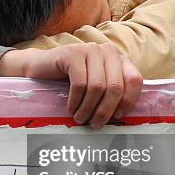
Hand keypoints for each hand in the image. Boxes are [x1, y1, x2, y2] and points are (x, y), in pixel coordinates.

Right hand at [0, 43, 142, 128]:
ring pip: (97, 87)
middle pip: (116, 85)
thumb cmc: (69, 81)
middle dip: (106, 110)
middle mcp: (106, 51)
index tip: (117, 117)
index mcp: (118, 58)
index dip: (128, 101)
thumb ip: (110, 92)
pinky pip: (79, 84)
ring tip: (80, 119)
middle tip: (96, 124)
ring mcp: (89, 50)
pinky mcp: (72, 54)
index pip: (135, 79)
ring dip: (88, 108)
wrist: (40, 68)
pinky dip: (76, 101)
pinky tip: (71, 108)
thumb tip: (122, 116)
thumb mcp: (94, 85)